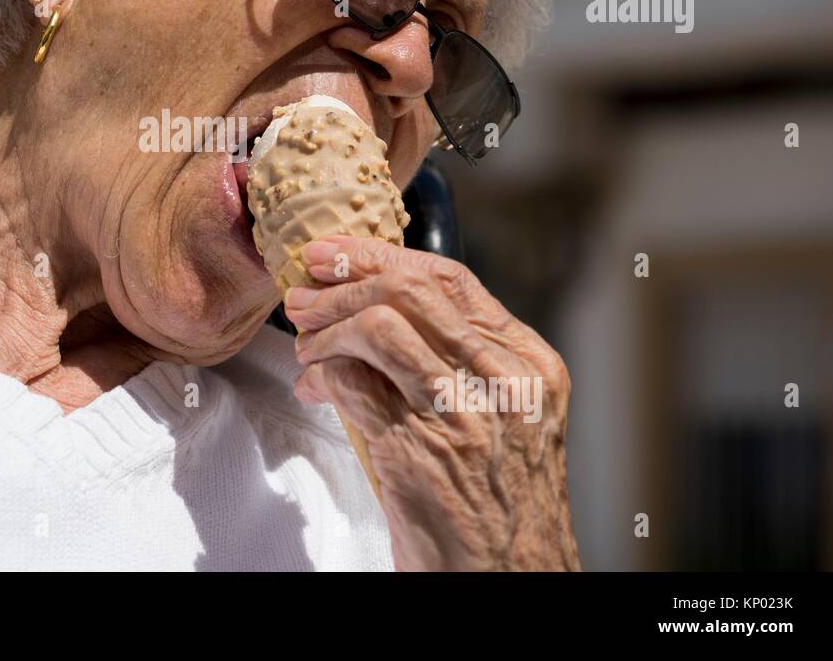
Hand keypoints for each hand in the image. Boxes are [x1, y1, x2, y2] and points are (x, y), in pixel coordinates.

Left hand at [284, 235, 578, 570]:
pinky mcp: (419, 449)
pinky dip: (320, 374)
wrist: (509, 578)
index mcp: (528, 364)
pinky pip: (352, 382)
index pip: (451, 280)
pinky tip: (313, 385)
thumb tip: (380, 309)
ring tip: (306, 344)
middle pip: (410, 292)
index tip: (337, 252)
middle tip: (304, 291)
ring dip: (326, 328)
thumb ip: (460, 362)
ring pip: (378, 327)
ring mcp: (462, 413)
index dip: (382, 257)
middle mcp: (502, 381)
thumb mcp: (504, 417)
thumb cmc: (499, 502)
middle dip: (344, 280)